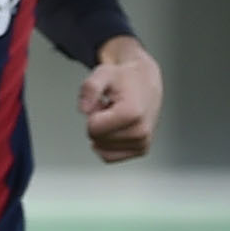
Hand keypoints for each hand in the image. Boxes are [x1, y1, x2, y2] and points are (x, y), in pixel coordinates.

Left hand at [78, 39, 160, 162]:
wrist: (146, 82)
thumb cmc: (125, 78)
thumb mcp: (103, 73)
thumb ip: (90, 88)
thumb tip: (83, 110)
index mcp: (132, 113)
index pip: (93, 128)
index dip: (93, 113)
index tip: (105, 102)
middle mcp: (141, 131)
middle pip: (97, 139)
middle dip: (98, 123)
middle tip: (111, 108)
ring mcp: (142, 143)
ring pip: (102, 150)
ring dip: (104, 133)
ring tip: (116, 116)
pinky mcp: (141, 150)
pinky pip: (110, 157)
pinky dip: (108, 144)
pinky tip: (118, 128)